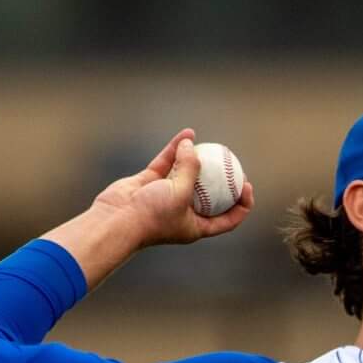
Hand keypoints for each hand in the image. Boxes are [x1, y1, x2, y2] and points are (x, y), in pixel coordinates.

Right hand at [86, 129, 255, 250]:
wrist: (116, 220)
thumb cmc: (152, 215)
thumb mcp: (180, 193)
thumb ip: (190, 168)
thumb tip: (193, 145)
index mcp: (196, 227)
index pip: (227, 220)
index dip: (241, 205)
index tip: (247, 186)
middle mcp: (183, 213)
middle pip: (211, 196)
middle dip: (223, 180)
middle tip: (232, 162)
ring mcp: (166, 196)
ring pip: (187, 175)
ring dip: (198, 159)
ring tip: (211, 144)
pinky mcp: (150, 182)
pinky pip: (168, 163)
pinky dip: (176, 149)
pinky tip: (187, 134)